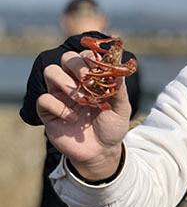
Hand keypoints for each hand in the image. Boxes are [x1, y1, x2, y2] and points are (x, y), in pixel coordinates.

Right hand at [36, 51, 130, 178]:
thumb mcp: (121, 107)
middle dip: (77, 65)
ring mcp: (59, 95)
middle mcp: (73, 82)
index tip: (100, 70)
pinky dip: (59, 106)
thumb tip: (119, 68)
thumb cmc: (111, 126)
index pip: (85, 55)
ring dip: (66, 82)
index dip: (91, 58)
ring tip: (81, 99)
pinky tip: (72, 118)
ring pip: (51, 71)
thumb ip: (119, 88)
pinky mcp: (49, 111)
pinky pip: (44, 99)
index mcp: (91, 78)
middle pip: (66, 58)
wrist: (102, 151)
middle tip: (88, 80)